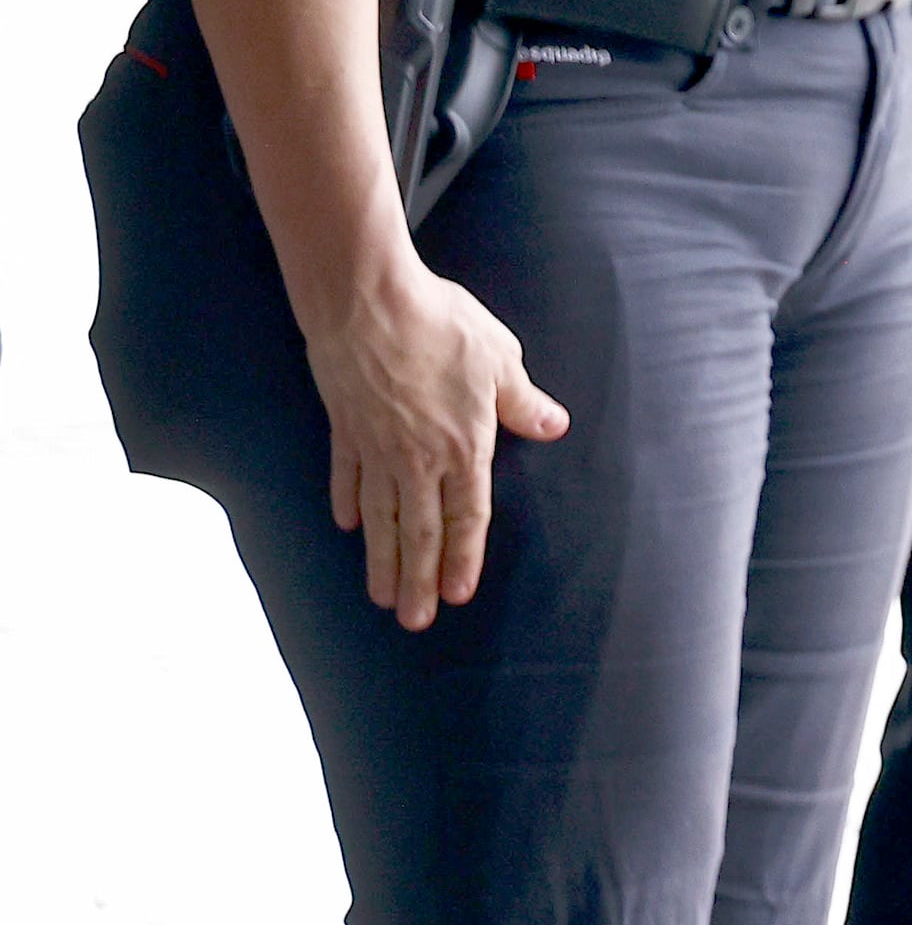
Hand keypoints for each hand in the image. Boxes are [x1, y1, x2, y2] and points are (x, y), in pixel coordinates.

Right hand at [305, 248, 570, 629]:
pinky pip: (347, 477)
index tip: (458, 595)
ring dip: (382, 559)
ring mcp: (375, 447)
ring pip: (381, 517)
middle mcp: (417, 457)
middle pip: (421, 530)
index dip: (464, 557)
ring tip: (382, 596)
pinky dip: (347, 503)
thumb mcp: (500, 359)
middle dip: (420, 579)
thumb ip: (522, 401)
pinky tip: (347, 527)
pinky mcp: (345, 429)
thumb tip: (553, 425)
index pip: (469, 515)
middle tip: (414, 621)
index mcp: (463, 444)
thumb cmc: (442, 324)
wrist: (367, 303)